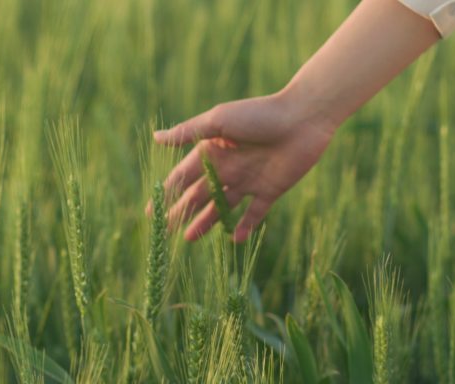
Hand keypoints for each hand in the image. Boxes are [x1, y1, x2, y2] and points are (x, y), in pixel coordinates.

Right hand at [151, 91, 338, 241]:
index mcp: (212, 151)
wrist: (303, 118)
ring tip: (190, 239)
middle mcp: (228, 167)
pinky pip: (255, 213)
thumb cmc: (259, 114)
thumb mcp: (219, 120)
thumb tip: (156, 138)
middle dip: (181, 213)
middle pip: (199, 195)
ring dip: (206, 222)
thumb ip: (189, 132)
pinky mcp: (270, 190)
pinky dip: (245, 226)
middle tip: (165, 233)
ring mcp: (249, 180)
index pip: (183, 177)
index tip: (151, 213)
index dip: (166, 194)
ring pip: (222, 207)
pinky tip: (233, 239)